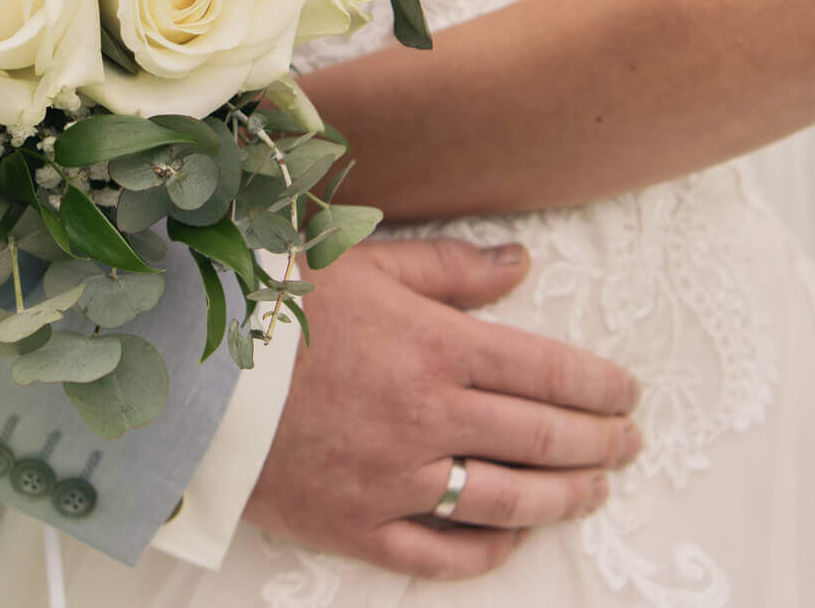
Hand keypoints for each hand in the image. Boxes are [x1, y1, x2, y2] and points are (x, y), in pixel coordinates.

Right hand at [246, 238, 640, 579]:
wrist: (186, 369)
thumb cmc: (273, 304)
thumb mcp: (363, 263)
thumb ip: (449, 267)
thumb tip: (521, 262)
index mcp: (437, 346)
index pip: (550, 373)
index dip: (600, 386)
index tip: (627, 392)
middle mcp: (428, 417)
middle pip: (544, 439)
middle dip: (600, 442)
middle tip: (628, 442)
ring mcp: (395, 479)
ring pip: (509, 500)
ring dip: (565, 497)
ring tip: (593, 489)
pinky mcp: (358, 525)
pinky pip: (442, 553)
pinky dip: (488, 549)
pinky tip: (513, 537)